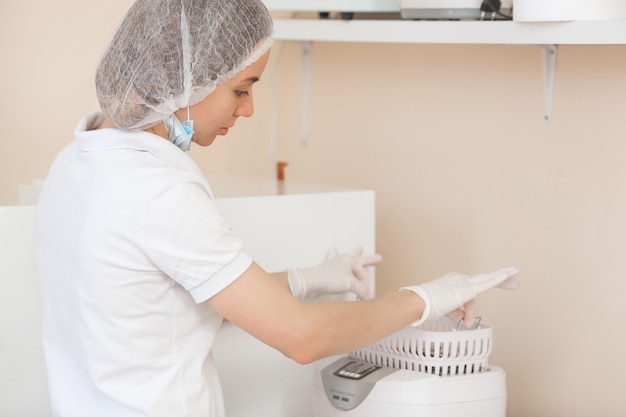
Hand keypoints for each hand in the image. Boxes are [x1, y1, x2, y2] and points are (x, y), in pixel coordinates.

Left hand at [287, 247, 382, 299]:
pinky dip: (335, 256)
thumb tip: (368, 297)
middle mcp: (343, 261)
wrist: (310, 283)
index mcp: (350, 260)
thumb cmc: (328, 279)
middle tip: (379, 258)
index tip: (365, 295)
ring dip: (354, 253)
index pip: (363, 274)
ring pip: (347, 259)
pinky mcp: (328, 273)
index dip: (365, 286)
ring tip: (360, 248)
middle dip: (370, 259)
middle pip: (360, 260)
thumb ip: (362, 290)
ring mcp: (335, 266)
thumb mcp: (351, 284)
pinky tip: (333, 250)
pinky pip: (335, 263)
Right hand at [402, 266, 519, 325]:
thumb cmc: (427, 306)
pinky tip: (509, 275)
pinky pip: (488, 282)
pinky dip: (500, 279)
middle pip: (484, 279)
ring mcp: (464, 282)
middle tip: (515, 276)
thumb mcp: (444, 310)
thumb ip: (456, 312)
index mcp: (453, 282)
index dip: (482, 289)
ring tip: (516, 276)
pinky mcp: (469, 289)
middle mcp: (460, 279)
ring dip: (503, 278)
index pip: (472, 285)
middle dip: (501, 278)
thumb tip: (463, 318)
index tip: (482, 299)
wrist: (420, 302)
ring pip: (488, 279)